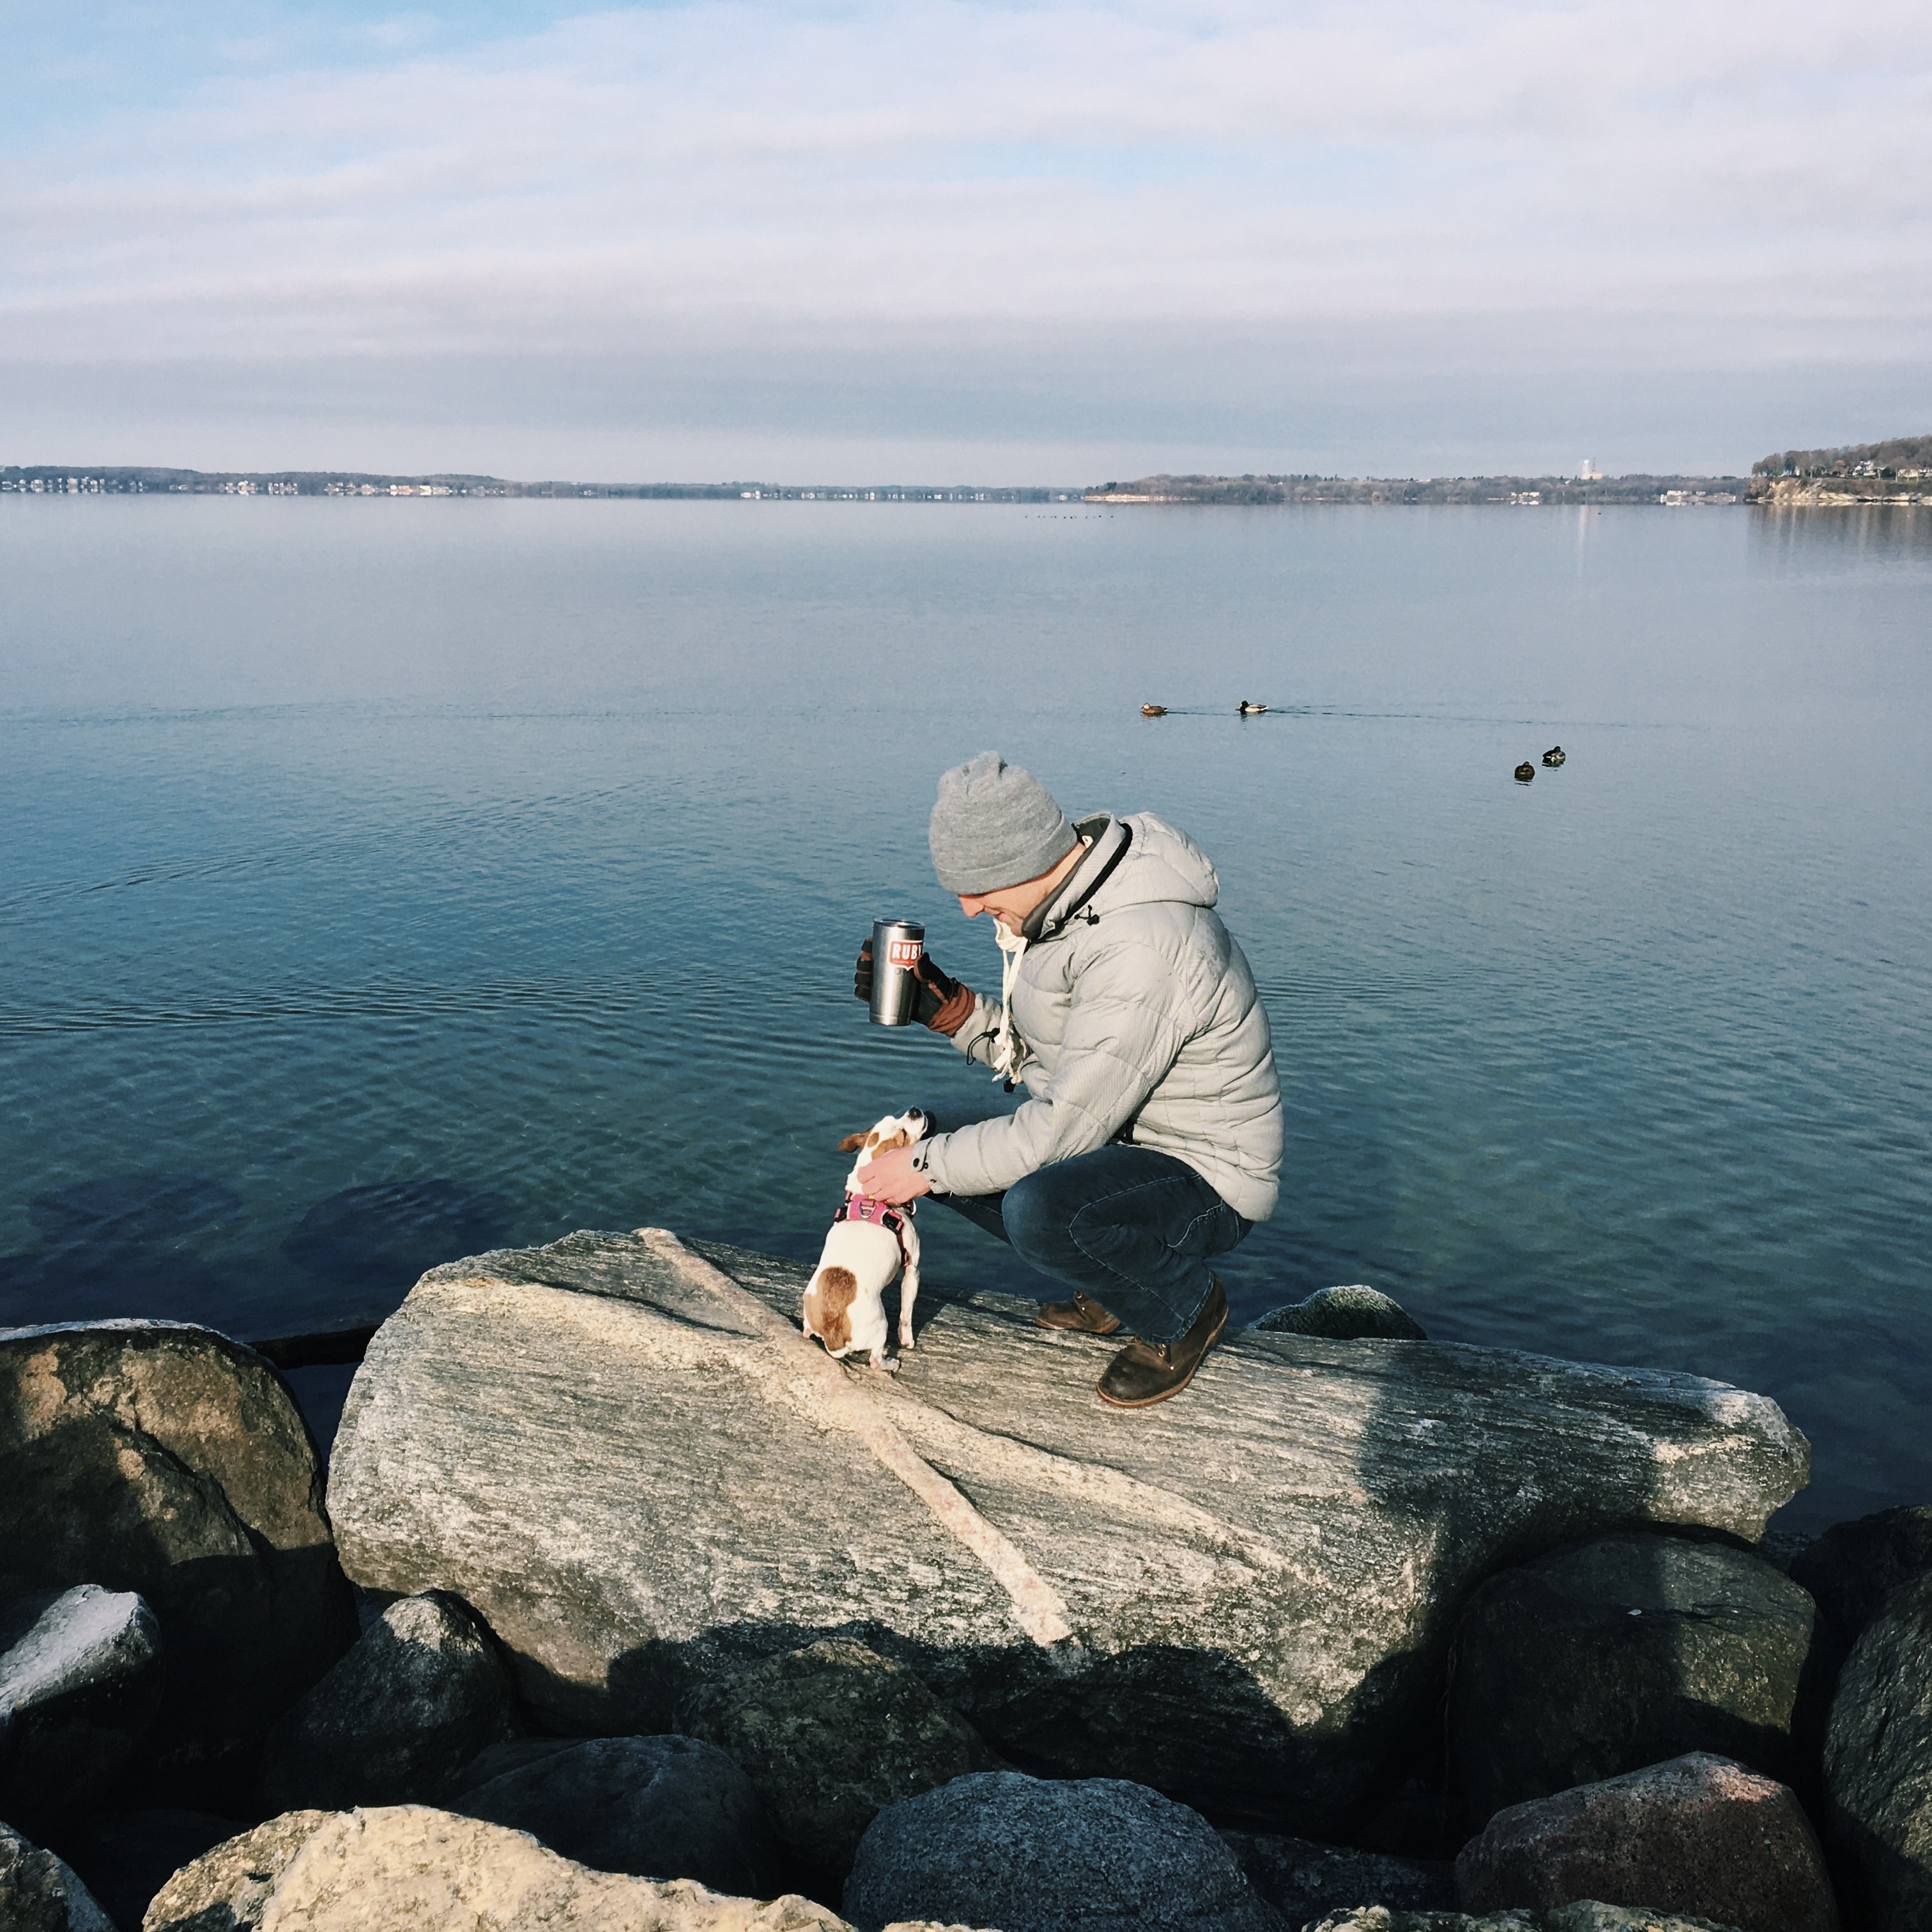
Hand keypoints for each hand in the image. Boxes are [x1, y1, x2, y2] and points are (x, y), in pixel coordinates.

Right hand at [853, 938, 968, 1030]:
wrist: (942, 1011)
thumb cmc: (940, 989)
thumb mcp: (935, 977)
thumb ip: (929, 968)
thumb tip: (921, 956)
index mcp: (900, 960)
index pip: (882, 949)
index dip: (872, 945)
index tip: (869, 944)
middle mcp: (891, 971)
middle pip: (871, 963)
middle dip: (863, 961)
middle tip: (866, 962)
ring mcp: (888, 985)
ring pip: (867, 978)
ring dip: (861, 975)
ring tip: (863, 977)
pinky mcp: (886, 1000)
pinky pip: (869, 996)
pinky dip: (862, 993)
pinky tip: (860, 990)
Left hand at [856, 1142, 930, 1204]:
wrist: (928, 1164)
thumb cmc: (911, 1155)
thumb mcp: (892, 1153)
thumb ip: (880, 1162)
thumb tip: (872, 1168)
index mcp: (877, 1167)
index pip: (861, 1176)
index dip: (864, 1176)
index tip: (868, 1174)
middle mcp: (881, 1181)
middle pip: (866, 1189)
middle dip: (870, 1186)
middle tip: (876, 1183)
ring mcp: (890, 1191)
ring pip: (876, 1197)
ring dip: (879, 1193)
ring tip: (887, 1188)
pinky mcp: (900, 1198)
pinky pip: (890, 1201)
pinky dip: (890, 1198)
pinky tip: (896, 1191)